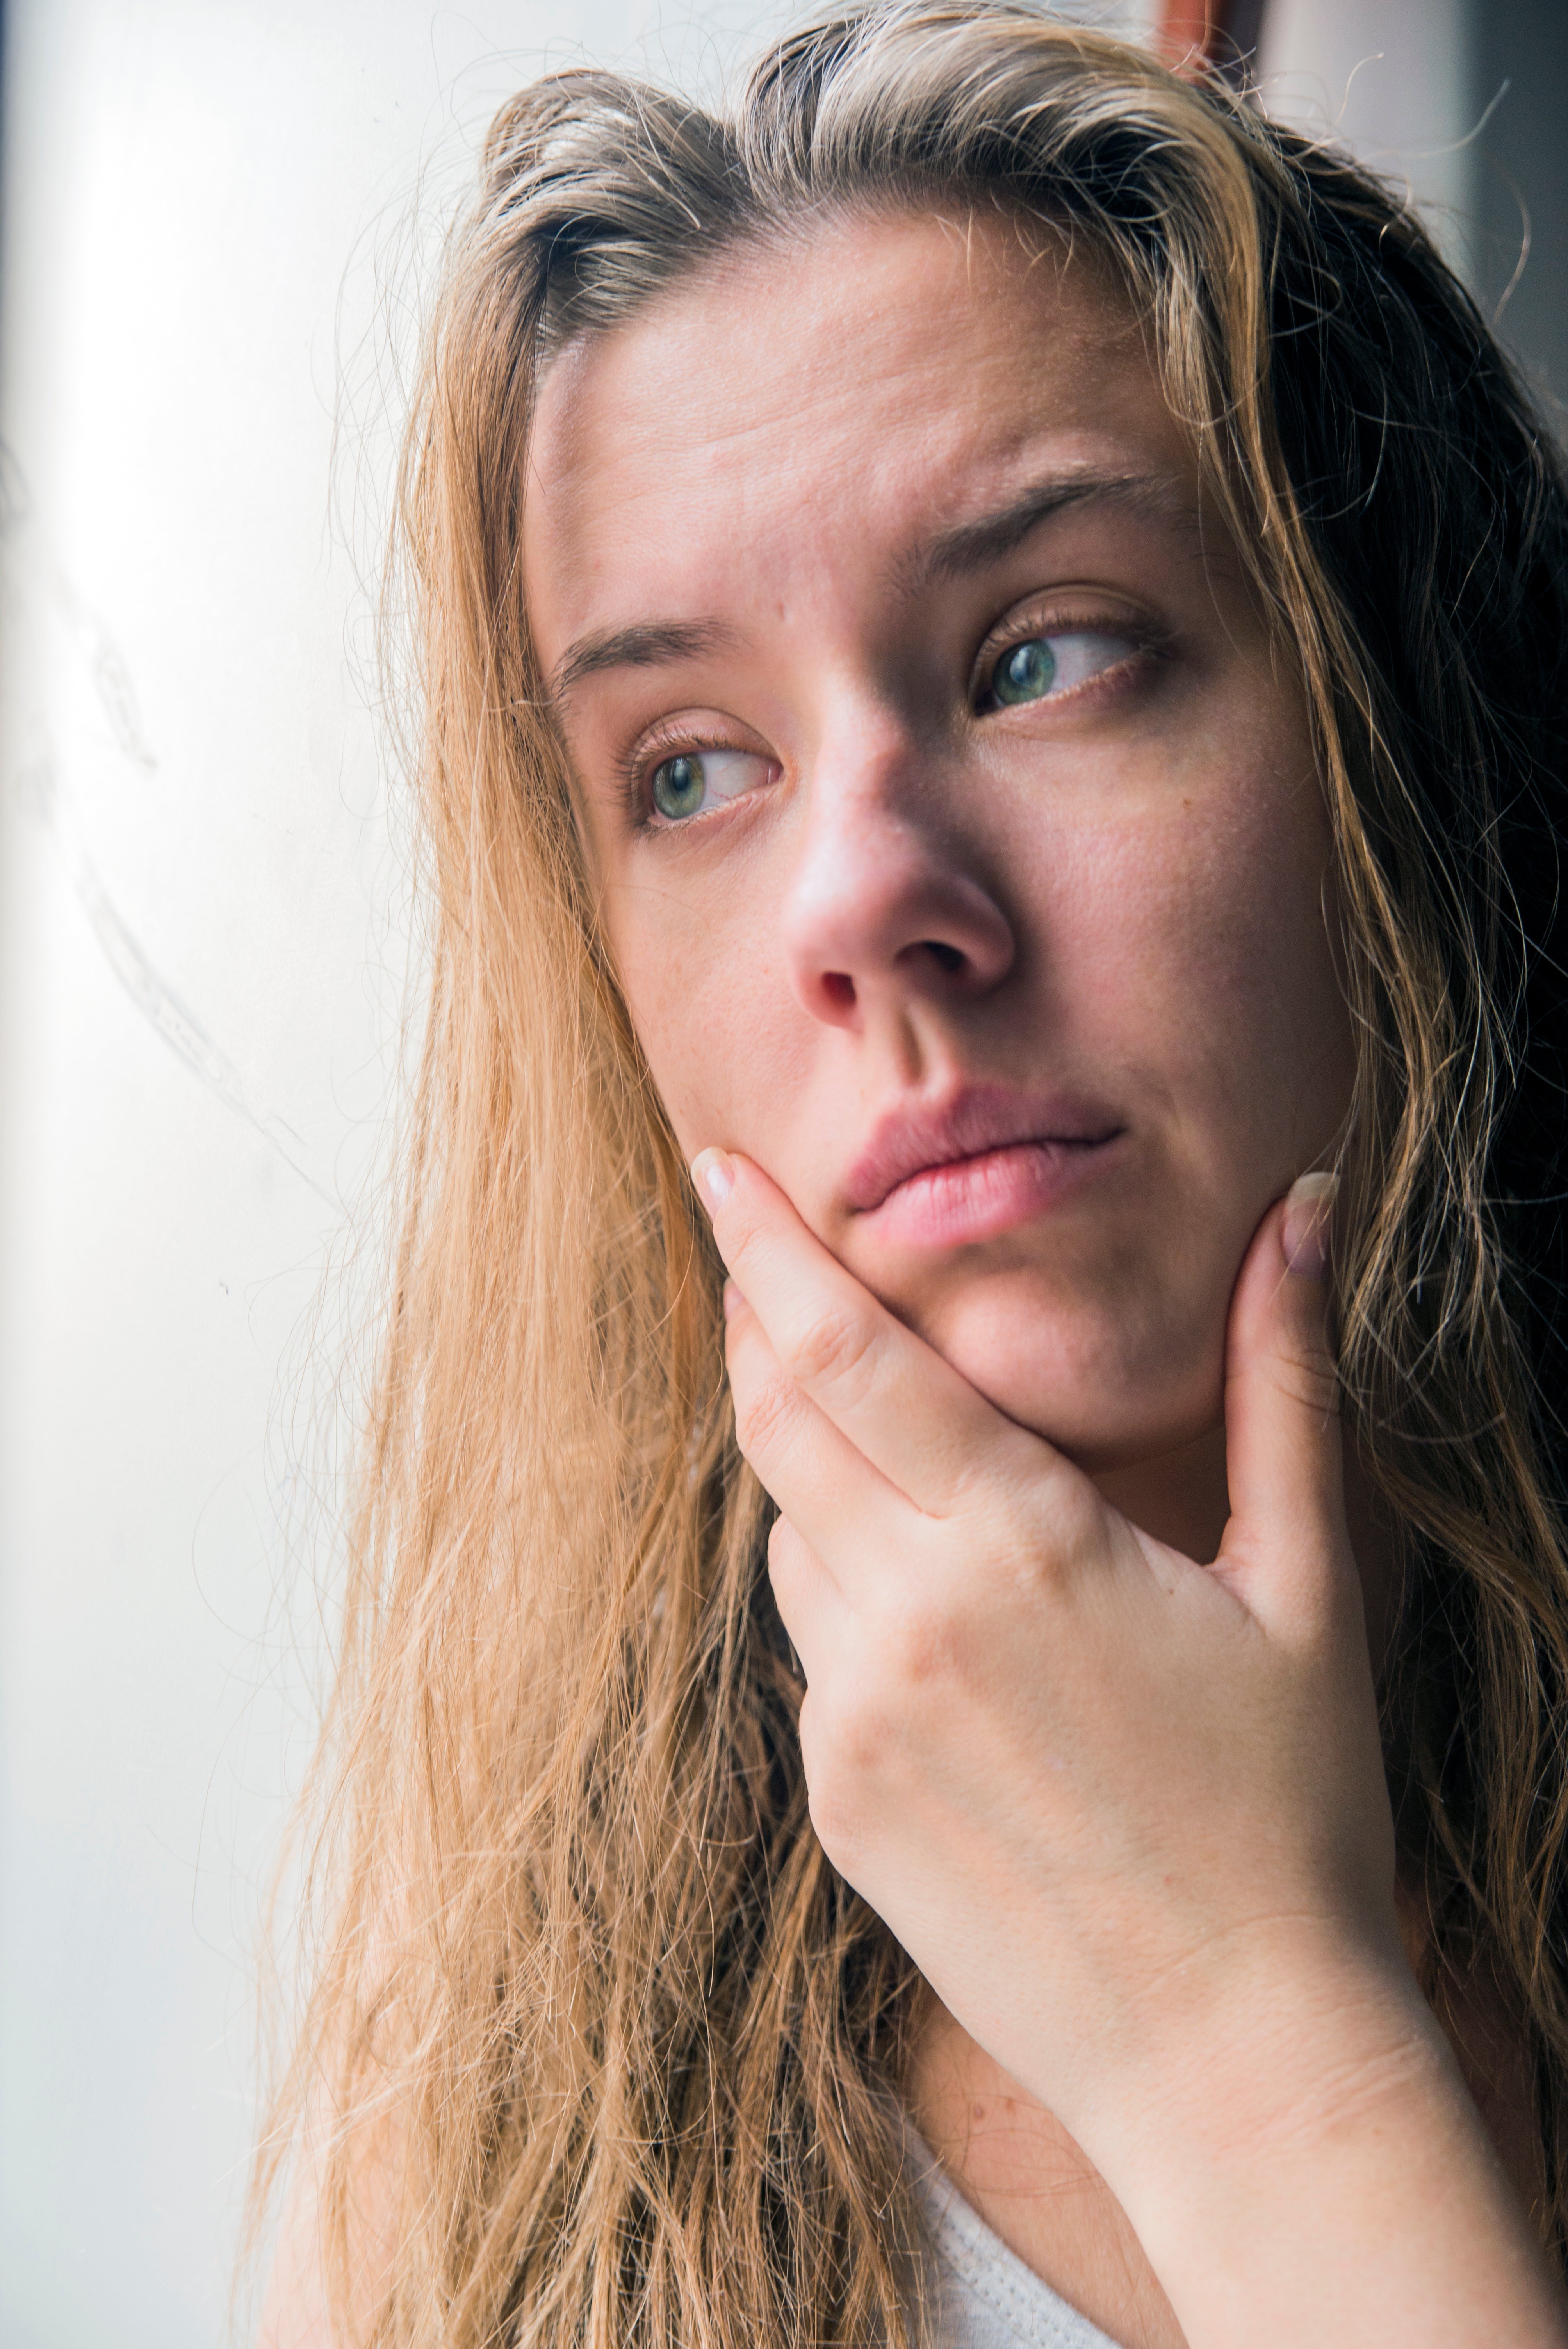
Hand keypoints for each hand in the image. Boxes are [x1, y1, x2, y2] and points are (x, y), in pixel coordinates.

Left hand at [692, 1148, 1565, 2345]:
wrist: (1232, 2052)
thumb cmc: (1291, 1810)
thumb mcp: (1303, 1582)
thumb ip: (1286, 1379)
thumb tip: (1307, 1205)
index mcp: (1019, 1546)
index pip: (848, 1353)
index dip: (770, 1247)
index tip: (714, 1167)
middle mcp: (907, 1623)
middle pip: (782, 1422)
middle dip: (761, 1326)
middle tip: (763, 1260)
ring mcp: (853, 1721)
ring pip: (792, 1536)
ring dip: (822, 1474)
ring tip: (918, 1477)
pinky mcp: (835, 1801)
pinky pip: (809, 1649)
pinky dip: (848, 1596)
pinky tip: (946, 1632)